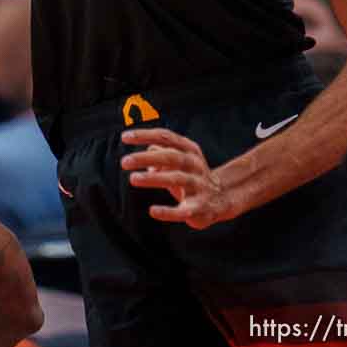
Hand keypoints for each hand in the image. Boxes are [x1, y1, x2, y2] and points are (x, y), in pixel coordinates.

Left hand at [120, 128, 236, 228]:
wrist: (221, 198)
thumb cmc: (191, 175)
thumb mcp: (178, 160)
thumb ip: (160, 154)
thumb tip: (145, 154)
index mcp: (189, 149)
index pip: (165, 137)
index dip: (145, 135)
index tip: (125, 137)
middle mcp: (195, 164)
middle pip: (170, 156)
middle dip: (146, 158)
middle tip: (124, 162)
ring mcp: (199, 185)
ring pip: (176, 178)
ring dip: (154, 178)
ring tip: (133, 179)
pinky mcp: (200, 207)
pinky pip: (183, 210)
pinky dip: (168, 211)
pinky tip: (153, 211)